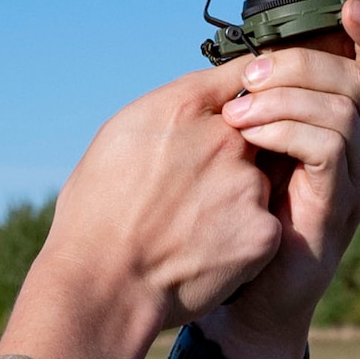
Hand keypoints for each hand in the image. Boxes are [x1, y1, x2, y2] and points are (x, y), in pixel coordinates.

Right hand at [0, 65, 283, 358]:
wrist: (101, 284)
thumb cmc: (95, 213)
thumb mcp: (118, 138)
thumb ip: (168, 113)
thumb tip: (196, 104)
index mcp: (183, 106)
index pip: (245, 74)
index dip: (250, 89)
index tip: (251, 100)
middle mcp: (224, 137)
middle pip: (256, 133)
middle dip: (234, 155)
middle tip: (194, 189)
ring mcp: (248, 184)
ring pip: (257, 183)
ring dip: (235, 200)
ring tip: (190, 228)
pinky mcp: (264, 232)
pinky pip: (262, 226)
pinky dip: (239, 240)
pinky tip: (204, 253)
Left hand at [204, 0, 359, 358]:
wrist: (247, 292)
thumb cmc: (247, 212)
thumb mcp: (254, 144)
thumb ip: (264, 102)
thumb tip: (245, 52)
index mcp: (355, 125)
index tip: (345, 5)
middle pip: (354, 78)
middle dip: (296, 66)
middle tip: (245, 79)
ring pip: (343, 106)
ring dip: (283, 99)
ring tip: (234, 114)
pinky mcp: (343, 202)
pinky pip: (328, 144)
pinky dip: (285, 129)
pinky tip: (249, 137)